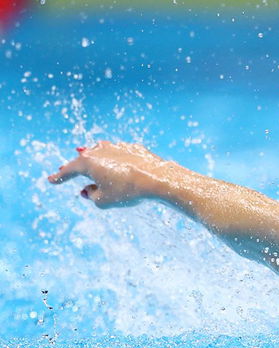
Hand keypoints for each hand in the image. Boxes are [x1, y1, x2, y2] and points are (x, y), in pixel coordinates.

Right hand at [47, 141, 168, 207]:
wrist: (157, 179)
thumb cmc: (128, 191)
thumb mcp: (104, 201)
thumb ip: (92, 196)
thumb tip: (88, 191)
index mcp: (87, 162)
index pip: (69, 170)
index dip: (60, 177)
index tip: (51, 180)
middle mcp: (99, 150)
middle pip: (84, 159)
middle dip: (75, 167)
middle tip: (65, 170)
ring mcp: (117, 147)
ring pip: (101, 152)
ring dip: (94, 159)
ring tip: (86, 158)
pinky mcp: (134, 148)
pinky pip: (120, 154)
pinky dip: (115, 160)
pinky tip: (117, 163)